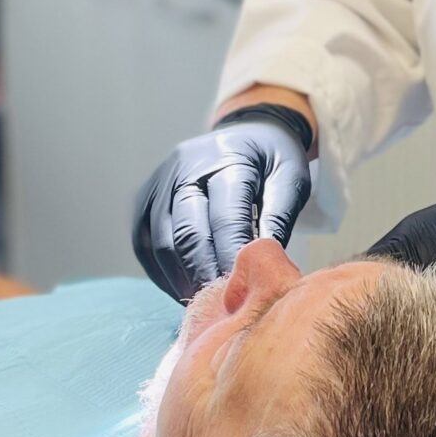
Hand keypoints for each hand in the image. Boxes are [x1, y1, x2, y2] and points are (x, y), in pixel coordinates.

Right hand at [132, 107, 313, 300]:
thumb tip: (262, 262)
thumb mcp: (291, 176)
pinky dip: (162, 272)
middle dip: (204, 274)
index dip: (232, 259)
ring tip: (204, 303)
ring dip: (181, 278)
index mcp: (226, 159)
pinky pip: (145, 244)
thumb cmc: (272, 159)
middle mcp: (185, 167)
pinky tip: (184, 289)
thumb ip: (280, 215)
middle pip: (187, 233)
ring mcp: (159, 182)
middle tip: (222, 306)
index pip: (225, 218)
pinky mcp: (145, 198)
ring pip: (160, 243)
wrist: (246, 130)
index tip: (243, 291)